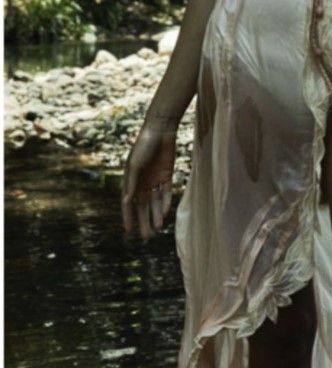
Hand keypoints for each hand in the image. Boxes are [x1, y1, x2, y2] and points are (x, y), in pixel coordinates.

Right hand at [121, 120, 176, 241]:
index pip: (128, 204)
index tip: (128, 232)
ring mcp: (155, 180)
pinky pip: (166, 193)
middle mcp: (143, 182)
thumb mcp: (135, 164)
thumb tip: (127, 201)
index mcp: (131, 180)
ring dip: (156, 216)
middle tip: (146, 238)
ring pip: (155, 203)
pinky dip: (165, 203)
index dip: (128, 217)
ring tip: (157, 229)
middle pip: (143, 206)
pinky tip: (164, 214)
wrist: (161, 130)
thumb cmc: (144, 145)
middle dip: (144, 221)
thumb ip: (132, 182)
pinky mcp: (168, 176)